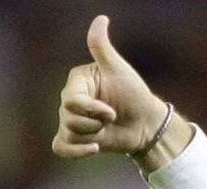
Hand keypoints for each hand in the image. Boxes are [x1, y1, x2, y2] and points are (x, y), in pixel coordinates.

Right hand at [52, 15, 167, 157]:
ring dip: (92, 136)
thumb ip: (102, 48)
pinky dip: (75, 152)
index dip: (91, 110)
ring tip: (106, 130)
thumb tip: (100, 18)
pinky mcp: (74, 139)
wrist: (145, 124)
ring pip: (68, 134)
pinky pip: (61, 148)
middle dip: (94, 124)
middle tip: (111, 118)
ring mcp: (70, 121)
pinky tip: (95, 148)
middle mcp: (69, 101)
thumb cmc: (134, 94)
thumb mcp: (119, 70)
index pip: (71, 102)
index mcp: (77, 83)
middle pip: (68, 119)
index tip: (111, 111)